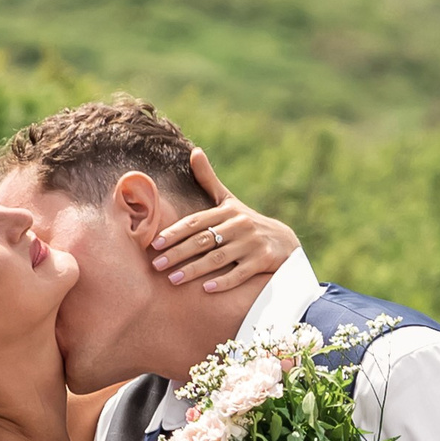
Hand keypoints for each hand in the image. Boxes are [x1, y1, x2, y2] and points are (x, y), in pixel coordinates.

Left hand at [149, 148, 297, 293]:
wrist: (284, 242)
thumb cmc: (247, 222)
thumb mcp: (229, 201)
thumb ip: (208, 180)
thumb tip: (195, 151)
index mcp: (227, 211)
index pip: (196, 222)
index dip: (174, 232)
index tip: (155, 243)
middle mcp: (239, 225)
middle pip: (203, 240)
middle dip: (178, 253)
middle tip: (156, 265)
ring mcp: (251, 244)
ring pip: (218, 258)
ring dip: (194, 269)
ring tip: (173, 279)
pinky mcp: (262, 261)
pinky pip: (240, 274)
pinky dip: (223, 281)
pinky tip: (205, 289)